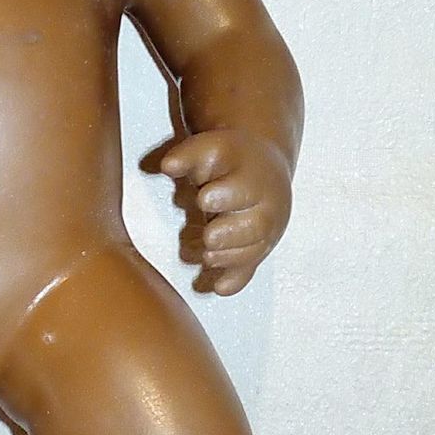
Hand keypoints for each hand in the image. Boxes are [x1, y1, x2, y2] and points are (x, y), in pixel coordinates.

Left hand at [160, 129, 291, 295]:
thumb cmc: (228, 160)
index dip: (225, 195)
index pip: (243, 185)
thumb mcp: (208, 148)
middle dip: (232, 233)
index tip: (204, 199)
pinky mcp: (260, 246)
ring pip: (256, 248)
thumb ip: (187, 155)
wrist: (262, 167)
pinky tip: (218, 287)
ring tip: (207, 256)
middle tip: (209, 236)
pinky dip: (235, 279)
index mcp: (252, 174)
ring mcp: (265, 226)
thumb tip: (168, 165)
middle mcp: (265, 203)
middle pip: (256, 223)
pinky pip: (252, 266)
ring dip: (231, 256)